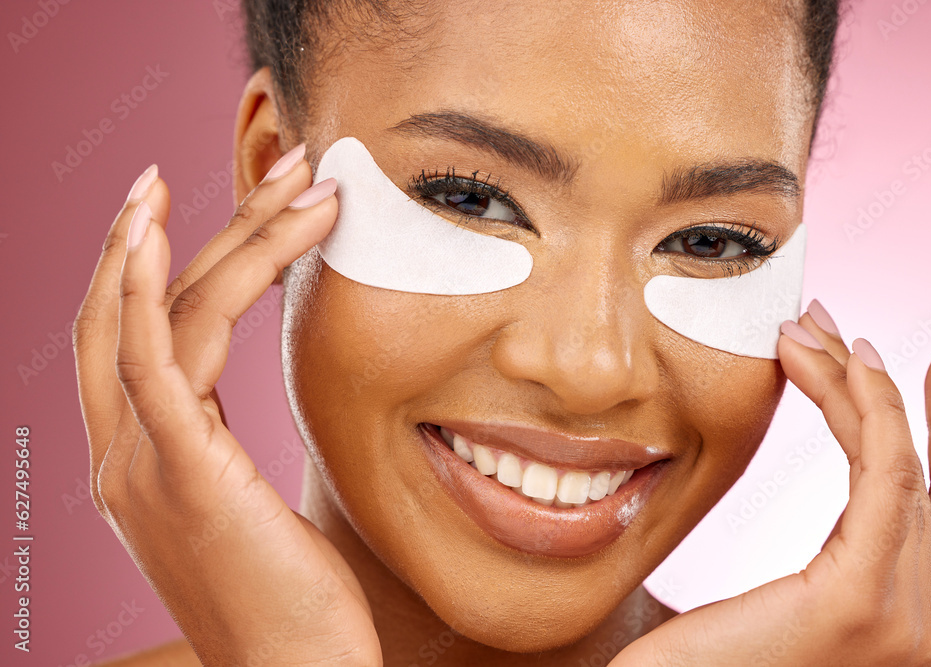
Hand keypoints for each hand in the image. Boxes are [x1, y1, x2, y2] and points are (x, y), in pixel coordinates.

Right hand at [73, 149, 381, 665]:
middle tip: (274, 161)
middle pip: (133, 307)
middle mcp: (121, 456)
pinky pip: (146, 362)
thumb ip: (230, 452)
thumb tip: (258, 409)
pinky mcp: (176, 474)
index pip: (127, 335)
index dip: (147, 260)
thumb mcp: (249, 508)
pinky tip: (154, 227)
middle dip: (194, 224)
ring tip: (290, 175)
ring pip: (159, 315)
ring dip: (224, 235)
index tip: (201, 200)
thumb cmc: (292, 600)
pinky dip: (141, 288)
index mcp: (138, 461)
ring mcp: (138, 465)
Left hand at [613, 307, 930, 665]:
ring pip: (909, 471)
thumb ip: (767, 583)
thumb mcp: (742, 622)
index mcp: (892, 630)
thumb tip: (737, 514)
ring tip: (830, 331)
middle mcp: (918, 628)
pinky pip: (881, 477)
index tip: (896, 378)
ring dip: (872, 389)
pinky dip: (868, 410)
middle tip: (902, 342)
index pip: (926, 517)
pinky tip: (839, 363)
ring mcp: (902, 622)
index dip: (929, 443)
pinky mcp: (858, 601)